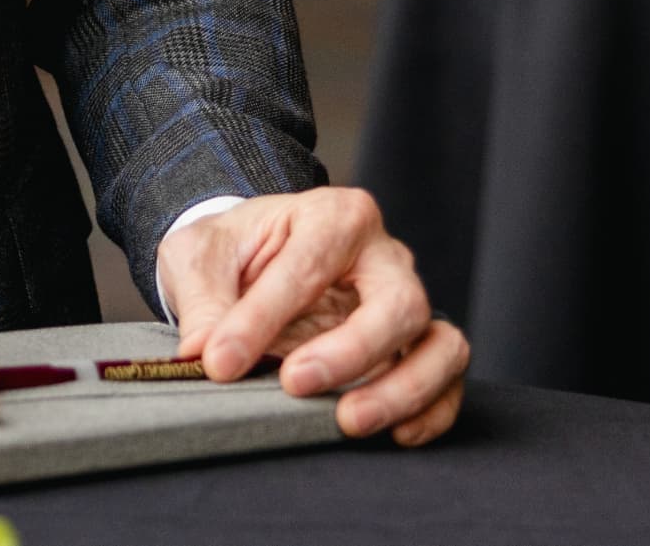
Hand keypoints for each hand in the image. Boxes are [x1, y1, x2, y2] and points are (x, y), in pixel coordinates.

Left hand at [153, 188, 466, 445]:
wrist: (256, 259)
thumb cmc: (235, 251)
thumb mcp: (200, 256)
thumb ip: (204, 300)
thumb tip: (201, 354)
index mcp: (333, 216)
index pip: (307, 268)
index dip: (260, 320)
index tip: (220, 363)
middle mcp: (384, 256)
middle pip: (399, 302)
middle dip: (351, 350)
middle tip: (294, 384)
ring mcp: (410, 302)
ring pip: (441, 344)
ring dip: (402, 388)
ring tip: (348, 421)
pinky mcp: (419, 345)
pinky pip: (448, 379)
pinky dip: (433, 410)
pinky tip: (396, 434)